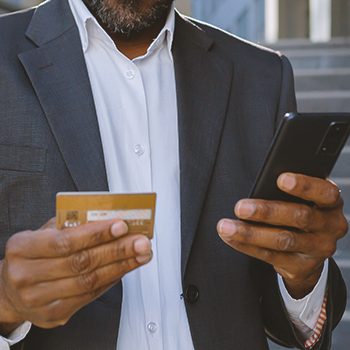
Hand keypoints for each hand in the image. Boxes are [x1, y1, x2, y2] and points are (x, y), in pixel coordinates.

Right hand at [0, 218, 151, 333]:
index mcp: (22, 248)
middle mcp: (26, 276)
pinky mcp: (53, 315)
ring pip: (89, 282)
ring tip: (141, 254)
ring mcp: (38, 300)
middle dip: (117, 250)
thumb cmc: (34, 253)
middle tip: (141, 241)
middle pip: (81, 262)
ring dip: (121, 266)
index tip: (122, 226)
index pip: (64, 241)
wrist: (11, 289)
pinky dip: (111, 280)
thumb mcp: (45, 232)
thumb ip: (73, 225)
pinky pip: (89, 297)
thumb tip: (111, 219)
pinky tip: (125, 268)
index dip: (96, 234)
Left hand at [217, 173, 347, 298]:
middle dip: (267, 212)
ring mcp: (318, 249)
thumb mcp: (303, 199)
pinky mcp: (302, 267)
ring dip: (250, 233)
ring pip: (283, 240)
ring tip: (226, 226)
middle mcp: (331, 227)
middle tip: (240, 207)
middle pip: (300, 217)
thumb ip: (290, 192)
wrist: (310, 251)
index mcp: (331, 203)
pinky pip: (271, 256)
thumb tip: (261, 184)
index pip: (325, 192)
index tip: (280, 179)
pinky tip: (230, 238)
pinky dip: (247, 246)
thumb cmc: (299, 211)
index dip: (305, 185)